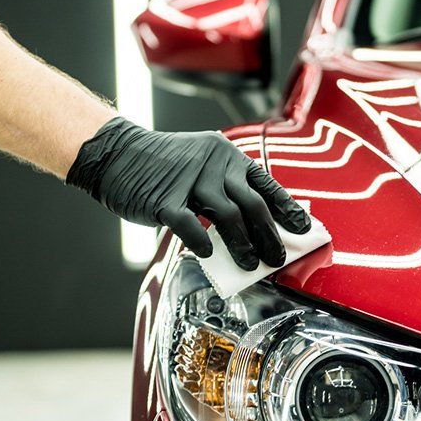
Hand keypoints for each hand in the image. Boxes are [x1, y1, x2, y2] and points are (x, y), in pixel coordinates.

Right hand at [67, 117, 311, 269]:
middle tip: (276, 259)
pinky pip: (191, 226)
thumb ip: (226, 190)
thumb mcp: (201, 165)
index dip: (287, 208)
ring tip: (250, 265)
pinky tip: (208, 255)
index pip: (266, 184)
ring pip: (228, 217)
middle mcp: (213, 164)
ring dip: (243, 246)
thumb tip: (254, 228)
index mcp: (226, 154)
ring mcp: (189, 181)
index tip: (304, 229)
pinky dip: (203, 243)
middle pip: (252, 204)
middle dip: (269, 236)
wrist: (117, 154)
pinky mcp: (165, 200)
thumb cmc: (161, 167)